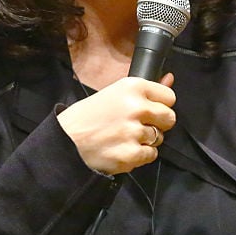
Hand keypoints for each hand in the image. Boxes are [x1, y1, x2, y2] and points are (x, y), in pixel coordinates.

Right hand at [57, 74, 175, 174]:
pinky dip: (139, 155)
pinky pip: (150, 155)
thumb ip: (146, 89)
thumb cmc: (86, 116)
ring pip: (159, 138)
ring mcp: (134, 132)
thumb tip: (170, 79)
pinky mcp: (131, 154)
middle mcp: (136, 107)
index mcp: (132, 87)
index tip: (149, 110)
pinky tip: (122, 149)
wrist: (65, 141)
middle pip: (169, 118)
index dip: (160, 105)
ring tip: (124, 138)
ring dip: (146, 140)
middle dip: (158, 124)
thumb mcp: (113, 93)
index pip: (169, 97)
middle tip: (138, 125)